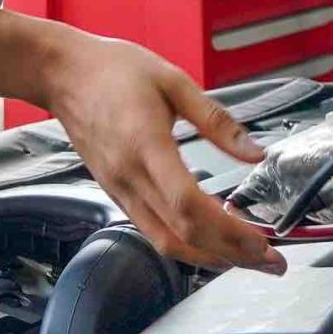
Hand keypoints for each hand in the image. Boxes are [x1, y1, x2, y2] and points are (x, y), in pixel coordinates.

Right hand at [39, 32, 283, 272]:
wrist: (62, 74)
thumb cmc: (113, 71)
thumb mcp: (174, 81)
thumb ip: (218, 121)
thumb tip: (255, 153)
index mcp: (146, 145)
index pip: (189, 205)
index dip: (229, 231)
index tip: (262, 242)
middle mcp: (129, 177)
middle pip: (183, 235)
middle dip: (232, 256)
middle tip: (271, 262)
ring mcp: (119, 189)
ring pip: (165, 242)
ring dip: (210, 258)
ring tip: (246, 259)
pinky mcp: (115, 193)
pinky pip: (152, 231)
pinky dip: (185, 245)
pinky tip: (209, 240)